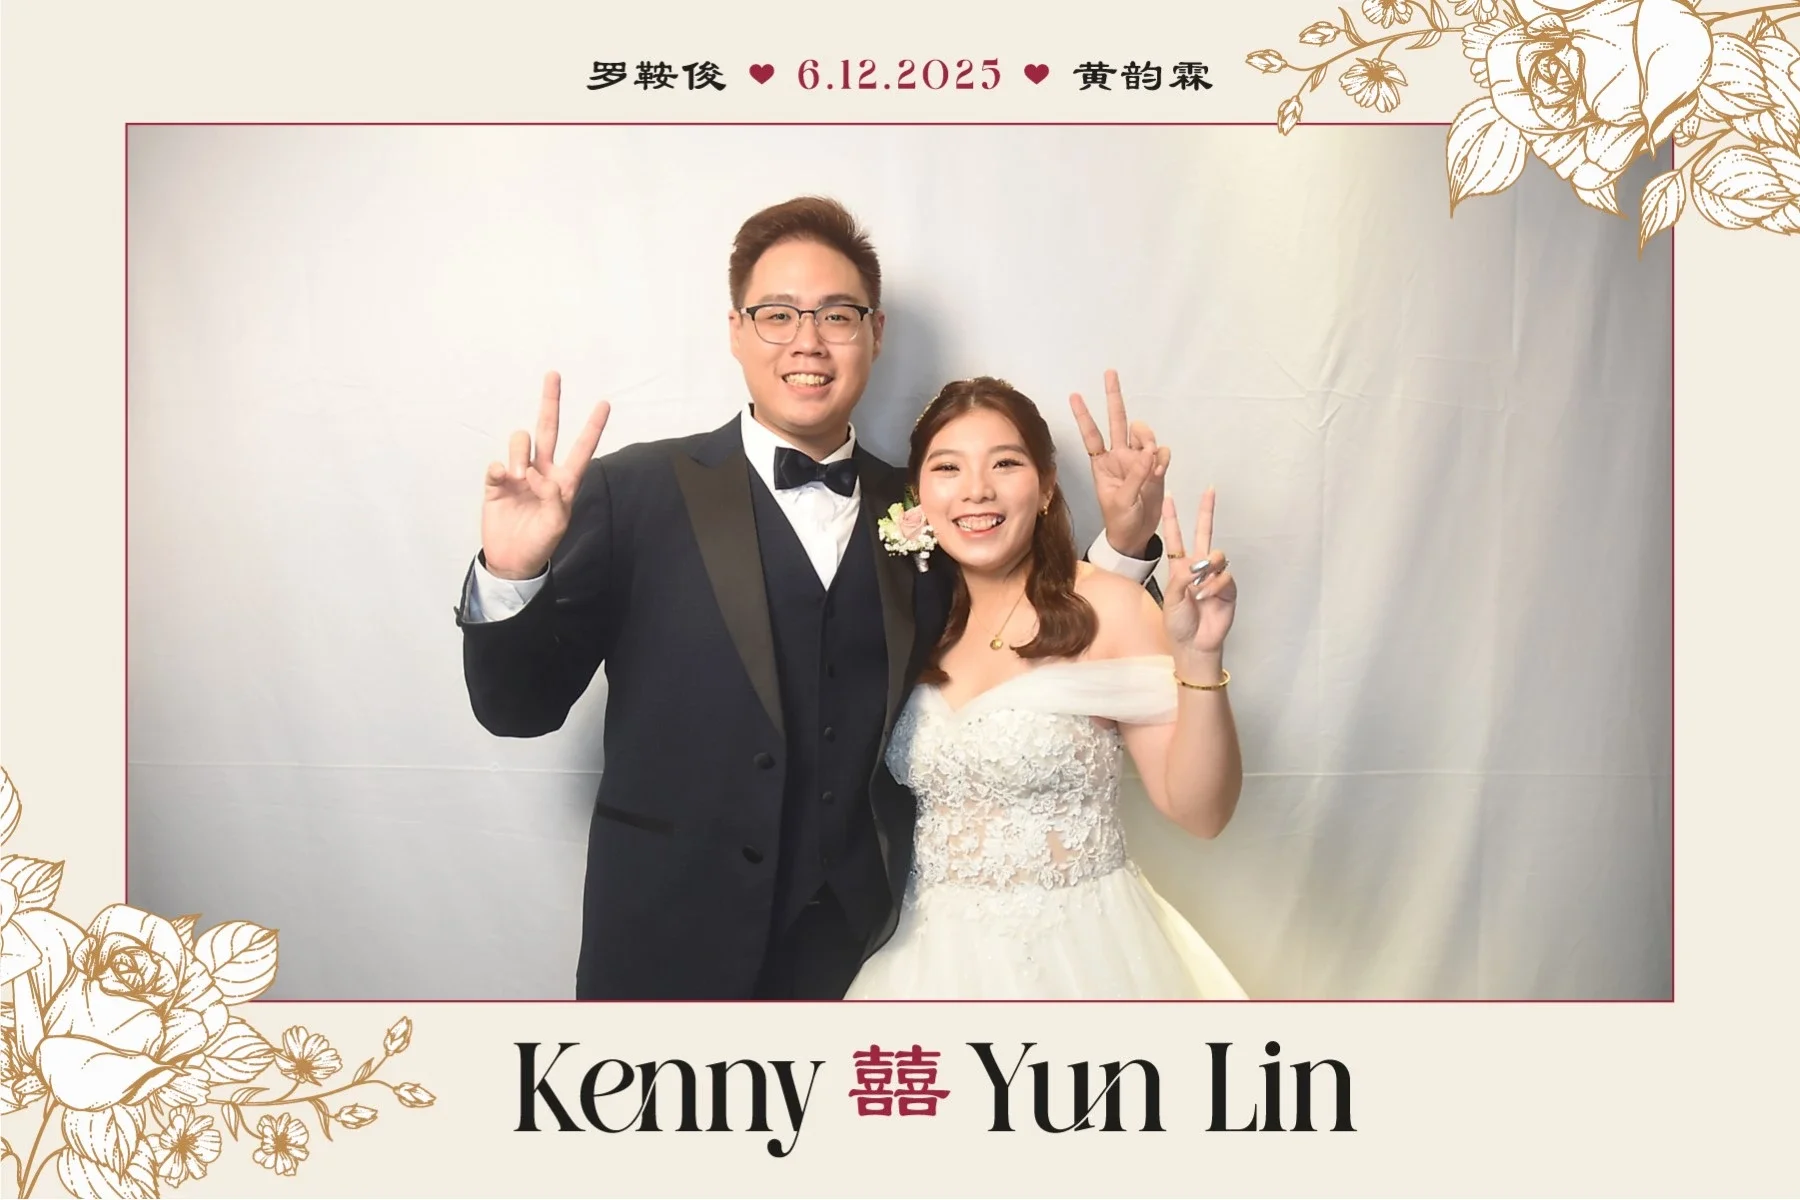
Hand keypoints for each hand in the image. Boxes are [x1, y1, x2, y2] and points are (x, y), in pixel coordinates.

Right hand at [481, 371, 610, 579]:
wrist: (512, 560)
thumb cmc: (540, 543)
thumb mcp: (556, 524)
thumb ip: (552, 498)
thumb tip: (536, 473)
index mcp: (564, 481)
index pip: (581, 448)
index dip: (592, 427)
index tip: (604, 403)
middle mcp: (543, 471)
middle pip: (548, 430)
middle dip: (551, 403)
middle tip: (553, 375)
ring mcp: (519, 474)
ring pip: (521, 442)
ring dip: (519, 453)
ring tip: (518, 476)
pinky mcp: (497, 482)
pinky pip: (496, 464)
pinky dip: (498, 469)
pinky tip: (502, 480)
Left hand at [1070, 369, 1169, 557]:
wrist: (1135, 535)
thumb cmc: (1119, 520)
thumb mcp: (1121, 501)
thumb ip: (1135, 477)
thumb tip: (1149, 453)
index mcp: (1102, 464)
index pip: (1091, 435)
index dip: (1084, 416)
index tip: (1075, 395)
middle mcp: (1119, 456)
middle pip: (1117, 421)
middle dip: (1114, 397)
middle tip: (1110, 374)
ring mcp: (1138, 460)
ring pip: (1144, 435)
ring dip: (1148, 440)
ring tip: (1151, 460)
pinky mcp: (1155, 467)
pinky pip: (1162, 452)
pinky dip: (1163, 458)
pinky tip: (1159, 470)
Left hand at [1159, 490, 1235, 656]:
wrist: (1193, 643)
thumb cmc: (1178, 623)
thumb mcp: (1171, 599)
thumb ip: (1181, 579)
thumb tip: (1197, 567)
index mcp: (1180, 567)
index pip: (1175, 538)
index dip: (1172, 518)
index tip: (1168, 498)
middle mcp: (1198, 567)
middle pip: (1204, 533)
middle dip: (1206, 512)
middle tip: (1209, 491)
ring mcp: (1214, 576)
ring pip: (1218, 555)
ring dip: (1208, 567)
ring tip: (1199, 587)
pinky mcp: (1228, 588)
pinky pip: (1225, 577)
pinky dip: (1215, 586)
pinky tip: (1207, 597)